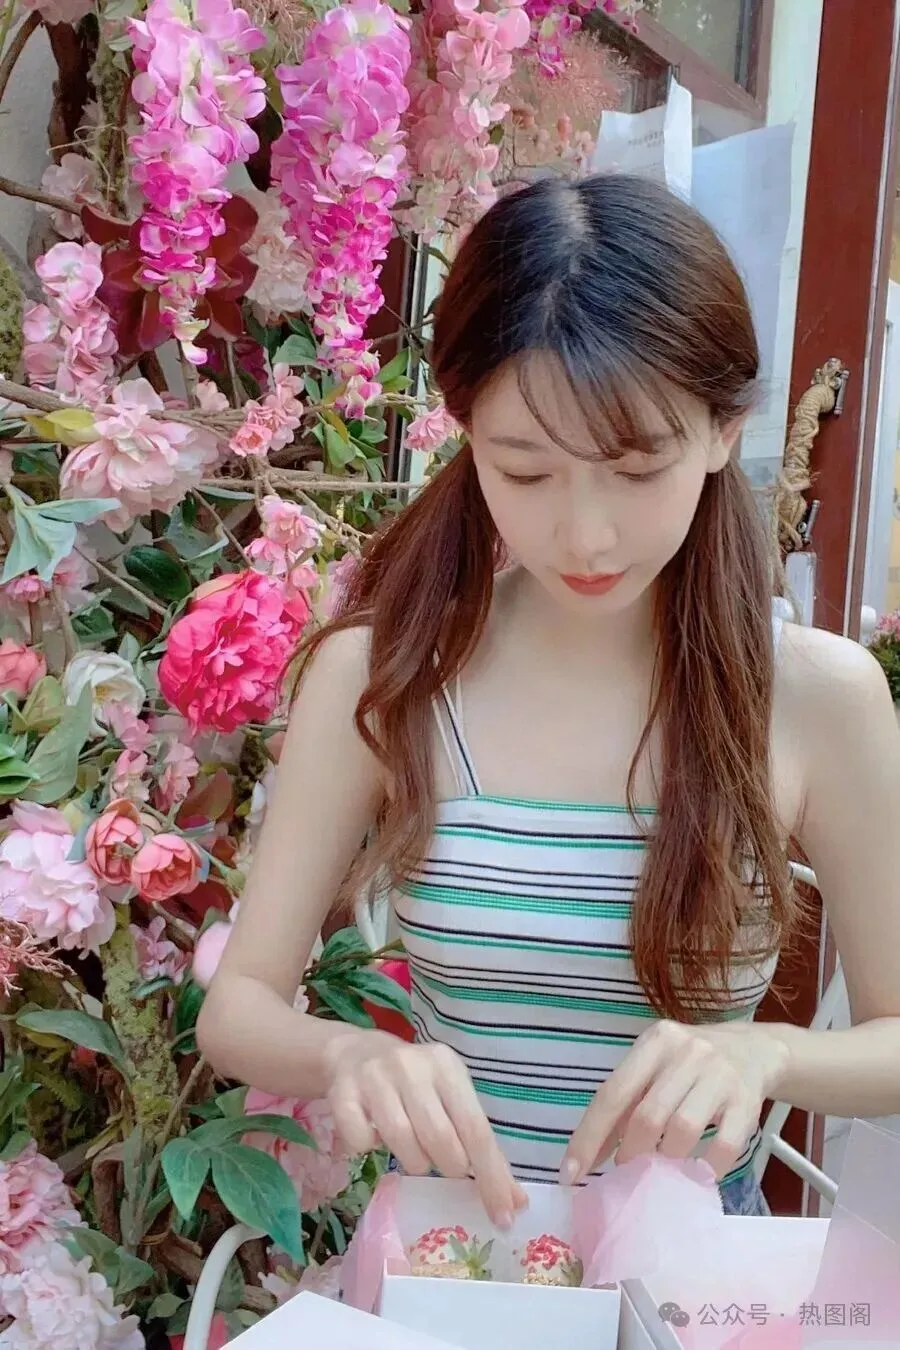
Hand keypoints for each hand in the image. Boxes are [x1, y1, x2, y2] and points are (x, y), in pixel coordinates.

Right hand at [323, 1030, 527, 1225]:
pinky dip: (369, 1149)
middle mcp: (411, 1066)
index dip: (491, 1176)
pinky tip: (373, 1136)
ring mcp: (374, 1077)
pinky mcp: (342, 1093)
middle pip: (439, 1137)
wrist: (356, 1053)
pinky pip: (361, 1141)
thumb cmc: (416, 1085)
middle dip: (449, 1167)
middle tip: (446, 1168)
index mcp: (446, 1066)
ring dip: (412, 1161)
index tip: (503, 1216)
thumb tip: (514, 1201)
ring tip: (414, 1153)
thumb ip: (480, 1146)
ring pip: (401, 1140)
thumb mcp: (451, 1100)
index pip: (476, 1128)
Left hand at [560, 1020, 789, 1182]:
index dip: (589, 1137)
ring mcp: (720, 1075)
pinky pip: (725, 1146)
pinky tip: (699, 1173)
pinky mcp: (747, 1101)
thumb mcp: (654, 1068)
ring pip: (683, 1130)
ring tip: (663, 1169)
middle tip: (628, 1170)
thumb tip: (586, 1158)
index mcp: (655, 1042)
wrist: (754, 1049)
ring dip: (667, 1160)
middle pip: (647, 1116)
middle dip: (631, 1153)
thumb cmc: (689, 1066)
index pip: (613, 1093)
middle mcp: (687, 1052)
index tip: (571, 1174)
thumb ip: (624, 1105)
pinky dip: (707, 1167)